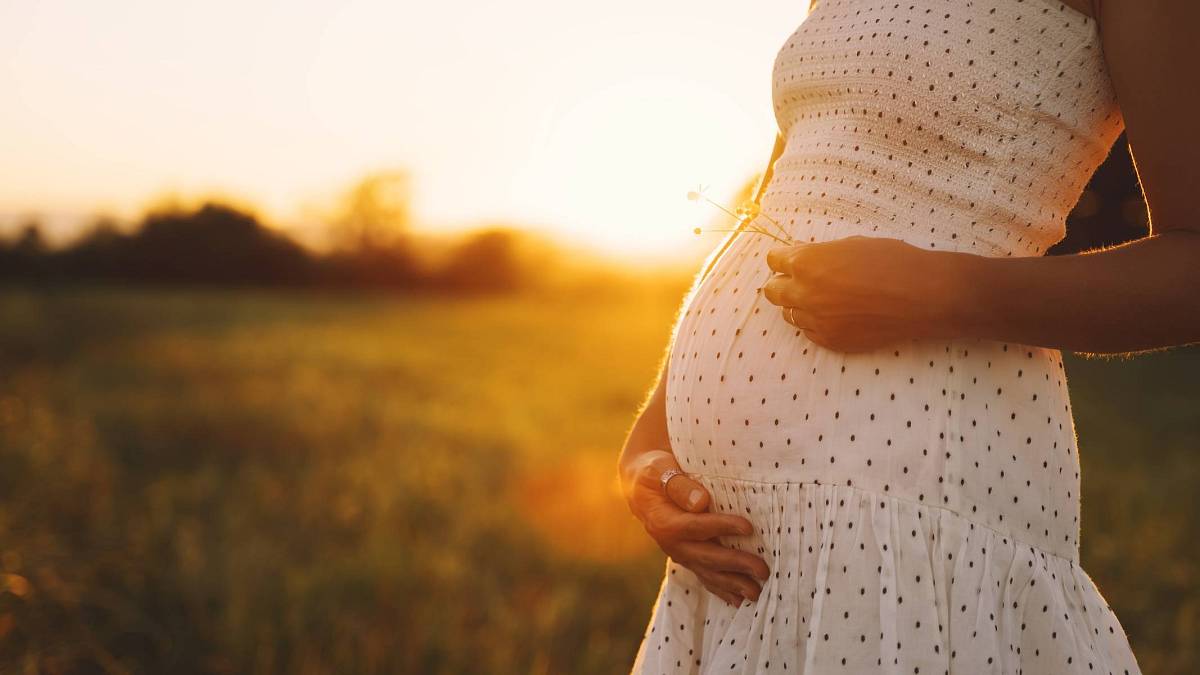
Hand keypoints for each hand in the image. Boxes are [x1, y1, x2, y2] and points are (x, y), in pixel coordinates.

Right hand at [620, 449, 769, 606]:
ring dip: (732, 583)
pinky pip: (704, 576)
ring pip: (707, 572)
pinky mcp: (687, 557)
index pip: (695, 526)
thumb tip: (701, 502)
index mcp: (663, 521)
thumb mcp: (659, 469)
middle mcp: (670, 543)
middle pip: (705, 556)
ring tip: (756, 592)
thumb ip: (678, 485)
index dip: (721, 527)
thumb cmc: (654, 472)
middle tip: (762, 570)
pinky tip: (738, 599)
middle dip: (735, 564)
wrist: (641, 484)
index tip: (748, 527)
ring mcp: (679, 553)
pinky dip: (721, 589)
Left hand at [762, 235, 968, 352]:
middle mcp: (804, 293)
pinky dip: (815, 323)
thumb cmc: (892, 261)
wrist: (922, 296)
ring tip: (822, 298)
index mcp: (806, 263)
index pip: (774, 261)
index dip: (782, 259)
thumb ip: (819, 253)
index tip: (788, 260)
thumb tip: (803, 255)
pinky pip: (808, 332)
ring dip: (799, 304)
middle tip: (798, 280)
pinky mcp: (830, 341)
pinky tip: (835, 315)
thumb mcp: (851, 244)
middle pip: (773, 291)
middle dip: (782, 283)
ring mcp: (816, 320)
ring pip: (789, 314)